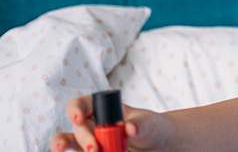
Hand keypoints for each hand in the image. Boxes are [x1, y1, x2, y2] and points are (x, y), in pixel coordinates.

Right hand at [50, 95, 172, 151]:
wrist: (159, 146)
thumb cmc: (152, 128)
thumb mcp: (149, 123)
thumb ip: (139, 124)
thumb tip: (130, 128)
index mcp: (103, 109)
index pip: (81, 104)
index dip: (75, 109)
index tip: (78, 118)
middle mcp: (92, 125)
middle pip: (77, 128)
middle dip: (83, 138)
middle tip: (94, 149)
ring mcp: (90, 143)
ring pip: (68, 143)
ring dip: (64, 146)